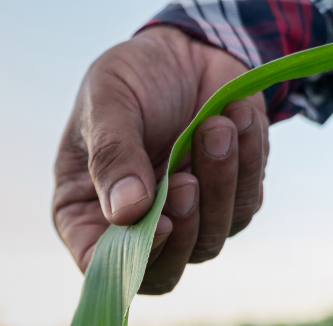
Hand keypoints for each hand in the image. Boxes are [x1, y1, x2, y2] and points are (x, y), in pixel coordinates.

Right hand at [52, 26, 268, 293]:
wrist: (182, 48)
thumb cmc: (129, 76)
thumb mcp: (106, 102)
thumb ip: (112, 154)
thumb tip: (127, 211)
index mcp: (84, 210)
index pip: (99, 263)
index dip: (131, 261)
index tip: (162, 223)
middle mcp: (133, 225)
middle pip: (163, 270)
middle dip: (184, 225)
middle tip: (186, 176)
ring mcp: (184, 216)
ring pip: (210, 239)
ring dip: (219, 186)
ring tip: (216, 127)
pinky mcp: (227, 199)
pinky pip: (246, 203)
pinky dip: (247, 163)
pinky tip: (236, 117)